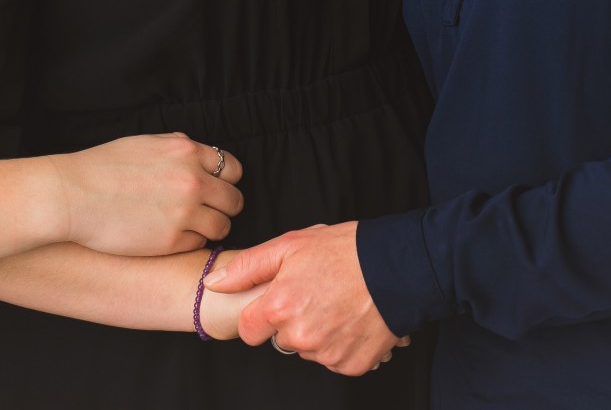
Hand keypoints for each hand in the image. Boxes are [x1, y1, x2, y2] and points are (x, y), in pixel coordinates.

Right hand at [49, 134, 243, 255]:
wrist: (72, 196)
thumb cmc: (101, 168)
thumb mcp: (145, 144)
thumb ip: (178, 147)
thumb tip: (197, 154)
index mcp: (186, 152)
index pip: (232, 168)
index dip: (225, 180)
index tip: (215, 188)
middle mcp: (192, 181)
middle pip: (234, 200)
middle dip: (223, 206)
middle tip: (205, 211)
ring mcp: (184, 213)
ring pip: (222, 226)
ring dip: (210, 227)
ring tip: (188, 226)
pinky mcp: (172, 241)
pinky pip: (199, 244)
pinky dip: (190, 242)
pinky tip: (170, 236)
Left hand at [205, 222, 401, 375]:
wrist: (398, 267)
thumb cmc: (344, 250)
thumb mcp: (290, 246)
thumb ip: (247, 268)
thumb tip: (212, 284)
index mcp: (279, 306)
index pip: (249, 331)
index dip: (260, 316)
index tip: (277, 302)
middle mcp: (300, 336)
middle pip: (280, 340)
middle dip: (291, 321)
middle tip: (315, 294)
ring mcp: (326, 353)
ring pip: (307, 350)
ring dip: (317, 332)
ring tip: (337, 303)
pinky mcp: (351, 364)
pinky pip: (333, 359)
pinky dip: (340, 344)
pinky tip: (351, 319)